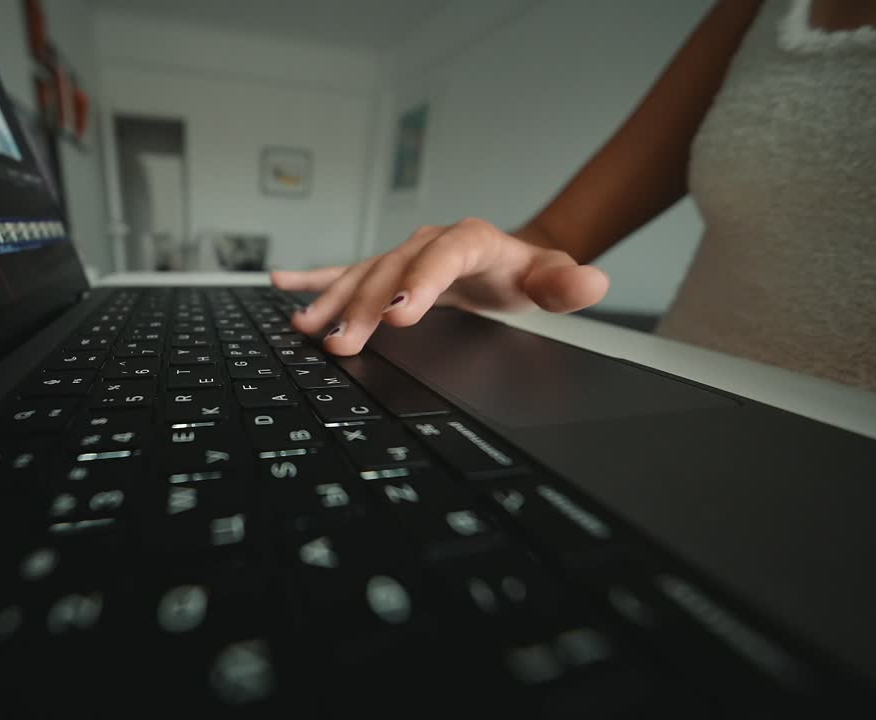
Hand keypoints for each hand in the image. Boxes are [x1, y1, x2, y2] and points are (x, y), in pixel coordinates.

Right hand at [271, 218, 609, 354]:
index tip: (400, 315)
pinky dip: (314, 280)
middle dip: (365, 308)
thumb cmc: (526, 273)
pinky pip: (345, 273)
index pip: (442, 256)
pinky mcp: (385, 271)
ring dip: (333, 302)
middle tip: (343, 342)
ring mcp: (402, 256)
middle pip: (392, 272)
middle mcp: (428, 242)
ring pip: (362, 276)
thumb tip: (593, 283)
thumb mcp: (551, 278)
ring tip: (307, 328)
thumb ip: (567, 283)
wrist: (509, 261)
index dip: (420, 283)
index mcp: (469, 240)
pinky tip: (283, 286)